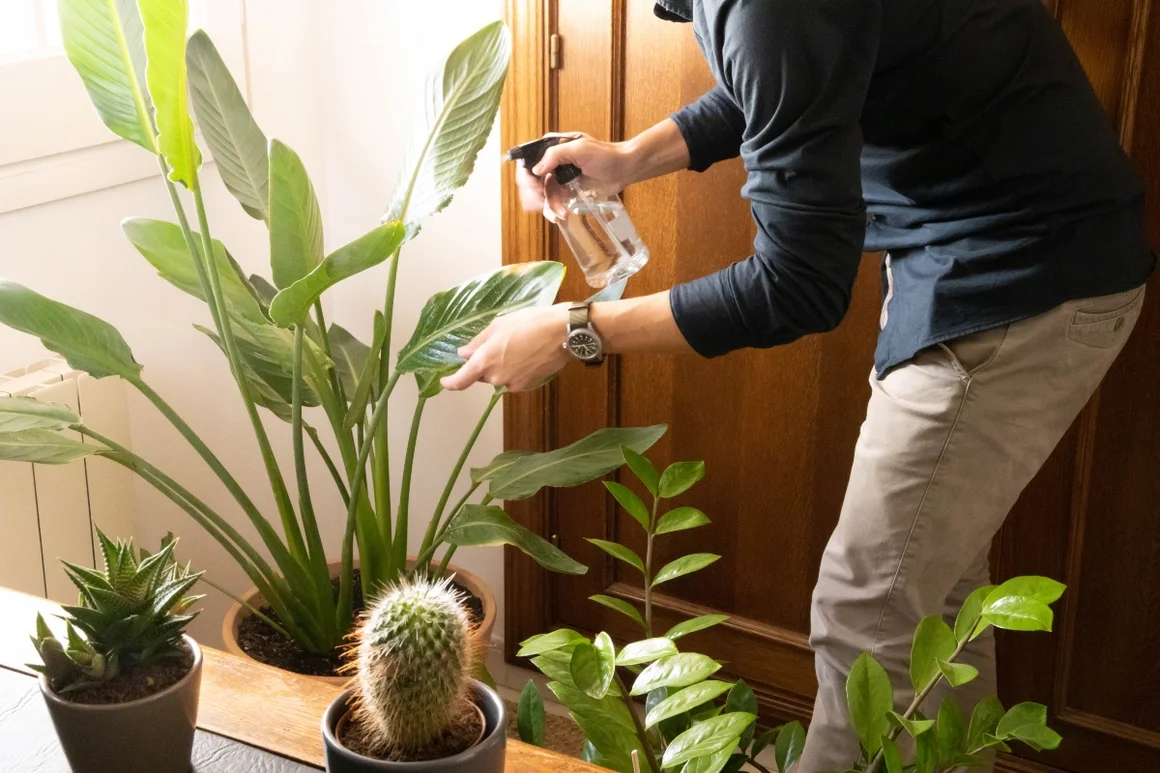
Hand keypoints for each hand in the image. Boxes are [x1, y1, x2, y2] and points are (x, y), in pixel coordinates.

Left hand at [441, 304, 571, 392]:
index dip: (450, 382)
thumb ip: (478, 342)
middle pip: (482, 375)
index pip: (460, 381)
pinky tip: (527, 353)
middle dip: (484, 364)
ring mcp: (513, 384)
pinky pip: (514, 379)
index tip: (445, 380)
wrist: (562, 332)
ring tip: (517, 345)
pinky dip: (516, 369)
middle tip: (498, 344)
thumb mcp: (498, 325)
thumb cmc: (529, 323)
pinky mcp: (528, 385)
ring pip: (499, 377)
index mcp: (484, 362)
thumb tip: (463, 354)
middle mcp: (496, 377)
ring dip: (502, 365)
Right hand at [516, 133, 636, 222]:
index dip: (526, 175)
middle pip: (530, 181)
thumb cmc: (605, 154)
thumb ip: (556, 155)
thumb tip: (536, 170)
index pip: (527, 160)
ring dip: (546, 207)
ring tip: (558, 214)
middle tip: (543, 202)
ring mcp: (558, 179)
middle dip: (534, 195)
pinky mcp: (566, 192)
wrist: (623, 169)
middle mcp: (551, 164)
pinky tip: (560, 216)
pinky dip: (553, 211)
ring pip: (540, 196)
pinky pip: (552, 204)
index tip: (535, 185)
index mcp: (551, 148)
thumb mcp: (579, 149)